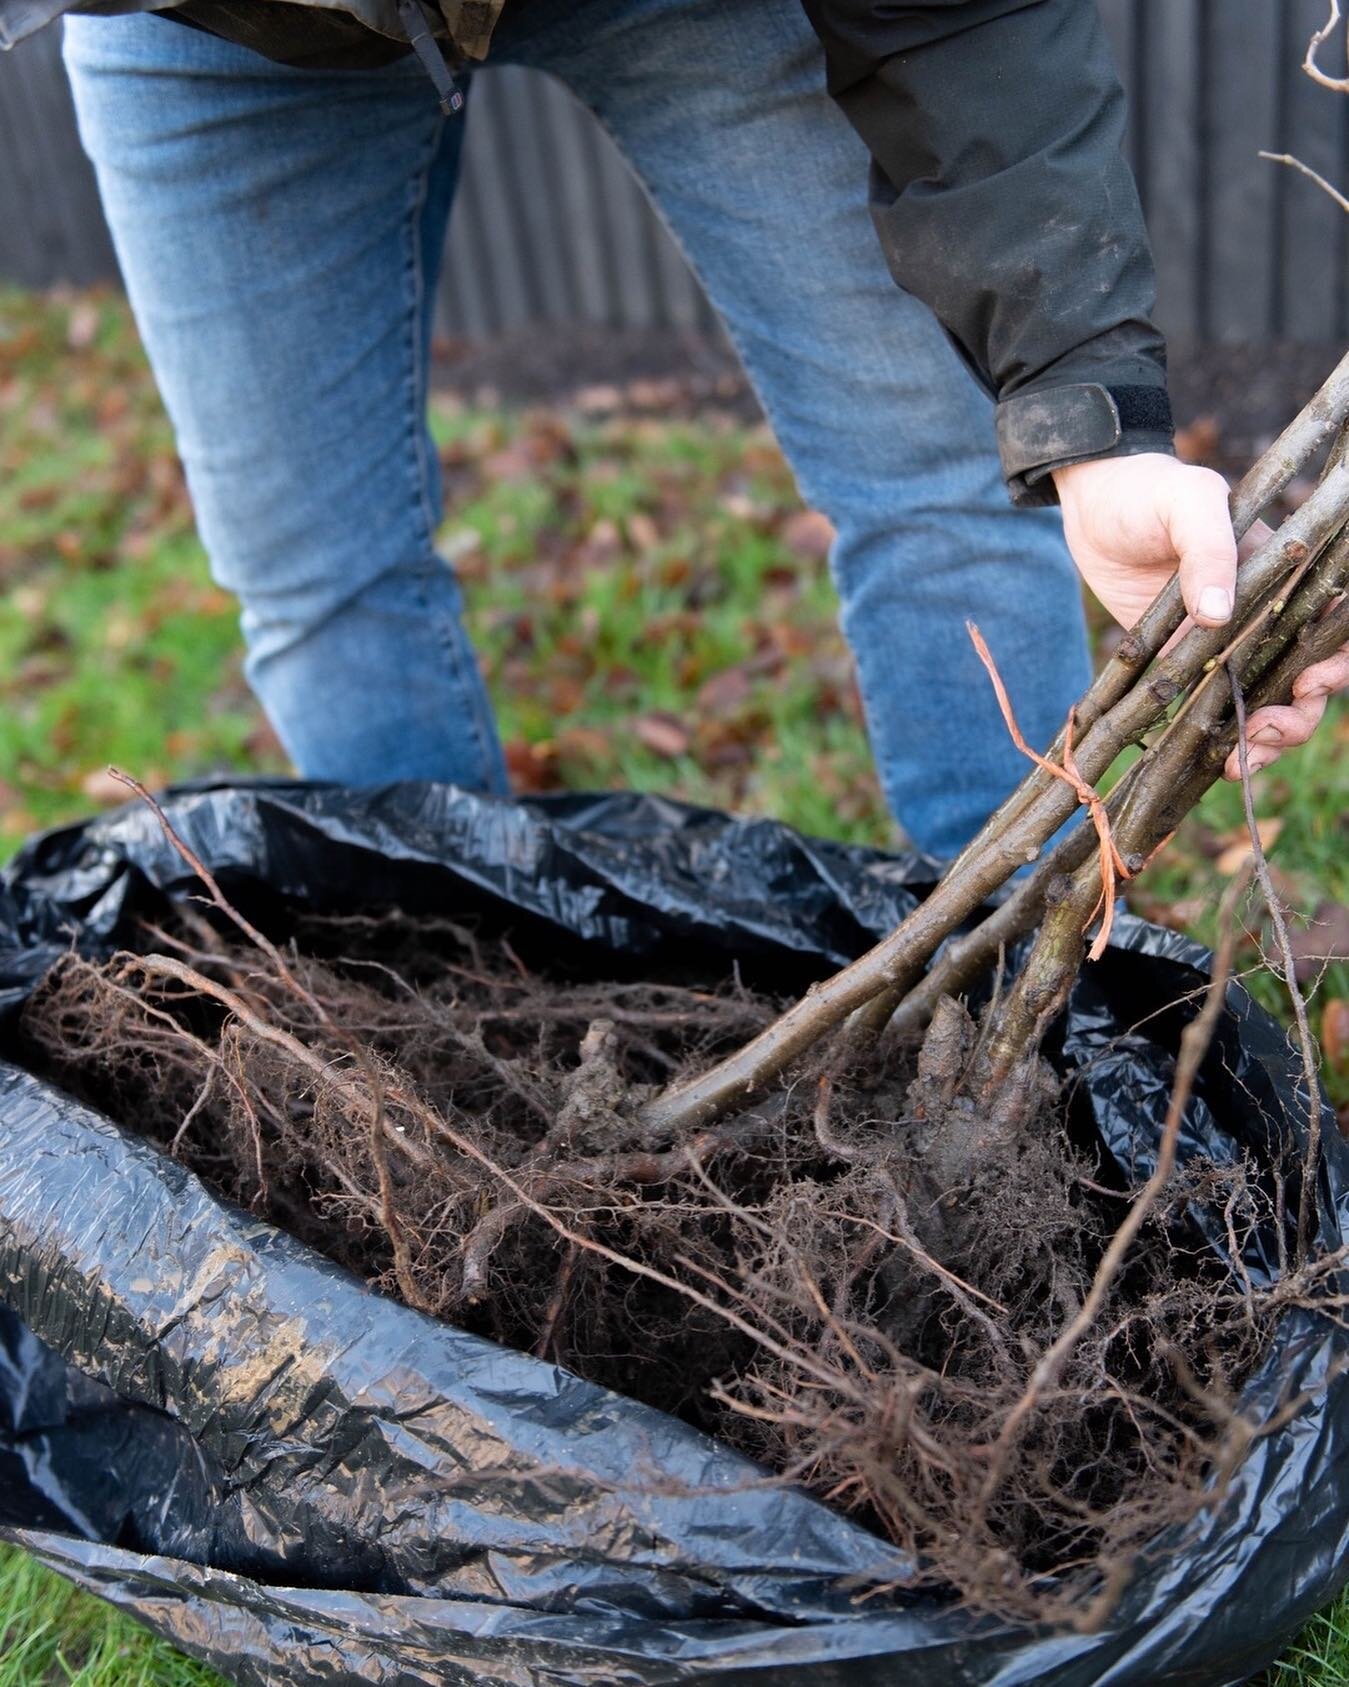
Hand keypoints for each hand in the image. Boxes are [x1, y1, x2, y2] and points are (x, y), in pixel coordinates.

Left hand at [1052, 452, 1348, 780]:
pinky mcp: (1187, 664)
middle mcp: (1268, 614)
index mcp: (1290, 574)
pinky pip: (1213, 711)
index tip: (1310, 681)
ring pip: (1268, 703)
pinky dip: (1218, 741)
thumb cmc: (1152, 490)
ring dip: (1265, 742)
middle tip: (1264, 731)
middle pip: (1309, 677)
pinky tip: (1210, 764)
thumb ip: (1208, 550)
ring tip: (1237, 763)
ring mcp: (1229, 644)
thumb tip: (1217, 614)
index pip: (1336, 625)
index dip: (1338, 661)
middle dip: (1299, 715)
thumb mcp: (1187, 502)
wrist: (1093, 502)